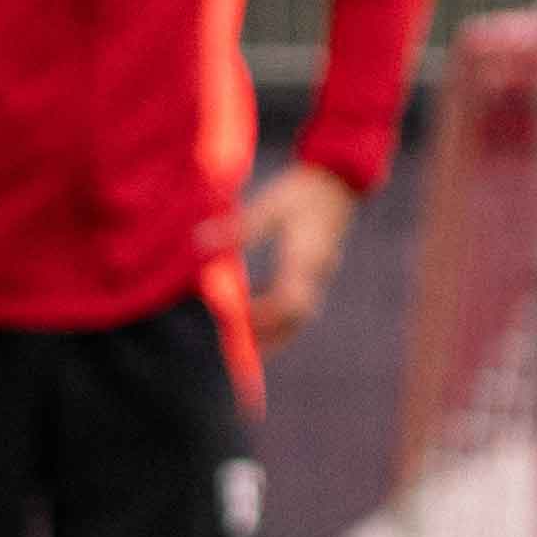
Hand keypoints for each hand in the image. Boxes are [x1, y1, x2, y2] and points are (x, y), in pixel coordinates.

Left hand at [233, 158, 358, 348]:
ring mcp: (319, 273)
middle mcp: (316, 272)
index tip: (236, 320)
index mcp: (306, 258)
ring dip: (276, 332)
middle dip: (271, 338)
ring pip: (300, 314)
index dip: (263, 315)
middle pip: (296, 318)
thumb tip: (200, 241)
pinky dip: (280, 315)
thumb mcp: (269, 205)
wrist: (337, 180)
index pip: (288, 300)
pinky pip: (300, 302)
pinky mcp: (317, 271)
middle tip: (242, 355)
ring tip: (248, 347)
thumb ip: (238, 228)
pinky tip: (257, 312)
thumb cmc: (301, 191)